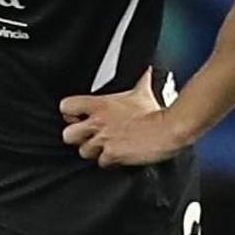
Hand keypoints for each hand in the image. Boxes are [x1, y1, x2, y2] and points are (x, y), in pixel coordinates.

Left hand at [59, 70, 182, 167]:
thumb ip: (140, 81)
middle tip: (89, 136)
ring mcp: (104, 140)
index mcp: (100, 104)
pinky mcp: (112, 155)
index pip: (66, 107)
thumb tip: (147, 71)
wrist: (168, 129)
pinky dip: (109, 161)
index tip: (78, 117)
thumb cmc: (156, 111)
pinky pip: (101, 163)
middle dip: (77, 137)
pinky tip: (118, 155)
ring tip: (106, 147)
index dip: (70, 114)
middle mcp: (98, 122)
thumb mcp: (142, 92)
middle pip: (67, 135)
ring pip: (83, 151)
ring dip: (94, 151)